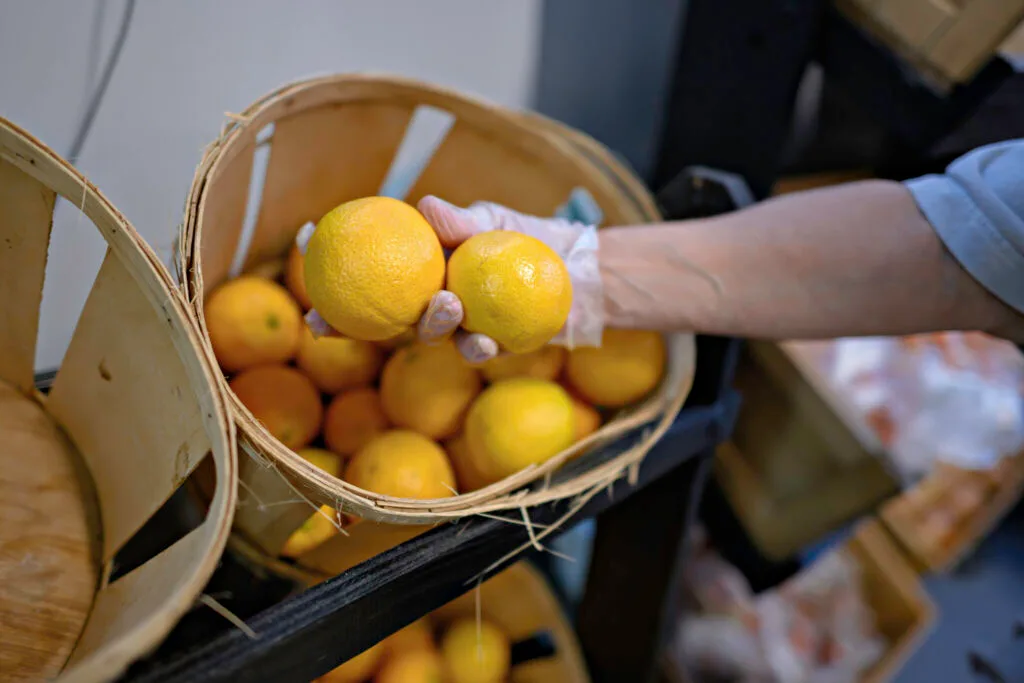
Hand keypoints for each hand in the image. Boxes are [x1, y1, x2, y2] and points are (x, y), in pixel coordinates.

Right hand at [297, 196, 602, 363]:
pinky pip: (475, 350)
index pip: (365, 267)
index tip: (303, 242)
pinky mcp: (489, 347)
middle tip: (322, 317)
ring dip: (428, 325)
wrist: (574, 270)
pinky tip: (484, 341)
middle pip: (375, 316)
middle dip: (342, 321)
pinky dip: (477, 345)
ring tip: (445, 306)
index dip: (327, 261)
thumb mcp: (495, 221)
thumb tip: (426, 206)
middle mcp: (428, 300)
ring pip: (425, 335)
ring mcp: (455, 327)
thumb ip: (463, 220)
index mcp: (420, 268)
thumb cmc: (526, 238)